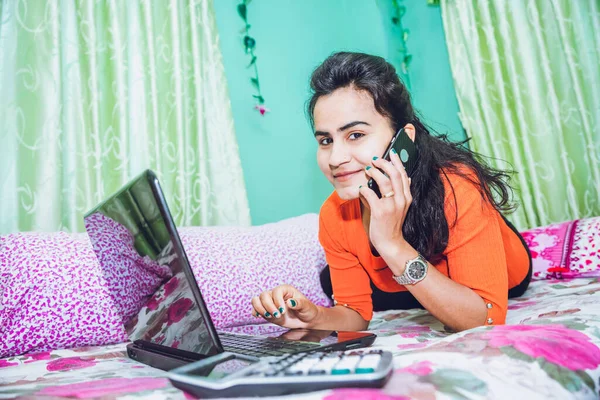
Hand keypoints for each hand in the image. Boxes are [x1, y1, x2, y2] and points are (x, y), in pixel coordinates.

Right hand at [251, 285, 318, 328]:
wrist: (305, 320)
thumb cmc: (307, 310)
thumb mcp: (306, 306)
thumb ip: (299, 303)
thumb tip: (290, 302)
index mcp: (285, 290)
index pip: (276, 291)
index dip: (277, 301)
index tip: (282, 310)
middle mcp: (276, 295)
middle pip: (264, 295)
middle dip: (268, 306)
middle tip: (277, 315)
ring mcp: (270, 303)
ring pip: (256, 300)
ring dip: (260, 309)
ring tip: (268, 316)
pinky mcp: (266, 311)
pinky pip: (255, 309)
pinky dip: (255, 312)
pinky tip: (259, 316)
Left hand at [359, 149, 412, 264]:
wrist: (391, 243)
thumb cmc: (392, 224)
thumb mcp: (401, 207)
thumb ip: (401, 192)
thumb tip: (407, 177)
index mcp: (406, 197)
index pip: (404, 175)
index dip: (398, 162)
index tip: (392, 152)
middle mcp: (401, 200)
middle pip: (395, 175)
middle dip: (385, 163)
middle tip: (375, 159)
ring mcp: (391, 206)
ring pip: (385, 181)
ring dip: (375, 173)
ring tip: (368, 170)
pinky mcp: (380, 212)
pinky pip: (370, 194)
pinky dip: (364, 189)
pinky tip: (361, 188)